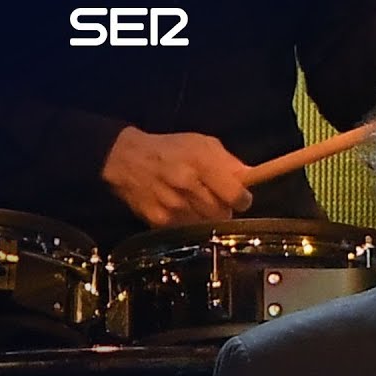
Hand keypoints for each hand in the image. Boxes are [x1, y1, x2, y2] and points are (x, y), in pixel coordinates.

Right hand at [102, 127, 252, 227]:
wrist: (125, 160)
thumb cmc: (170, 149)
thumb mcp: (202, 144)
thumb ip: (229, 162)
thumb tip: (250, 178)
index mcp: (201, 163)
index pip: (236, 196)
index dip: (242, 199)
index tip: (239, 197)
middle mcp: (186, 185)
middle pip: (223, 214)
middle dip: (224, 208)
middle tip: (215, 199)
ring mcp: (172, 206)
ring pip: (207, 225)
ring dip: (207, 218)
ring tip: (197, 204)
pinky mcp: (159, 221)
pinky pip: (187, 231)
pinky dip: (190, 223)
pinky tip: (182, 210)